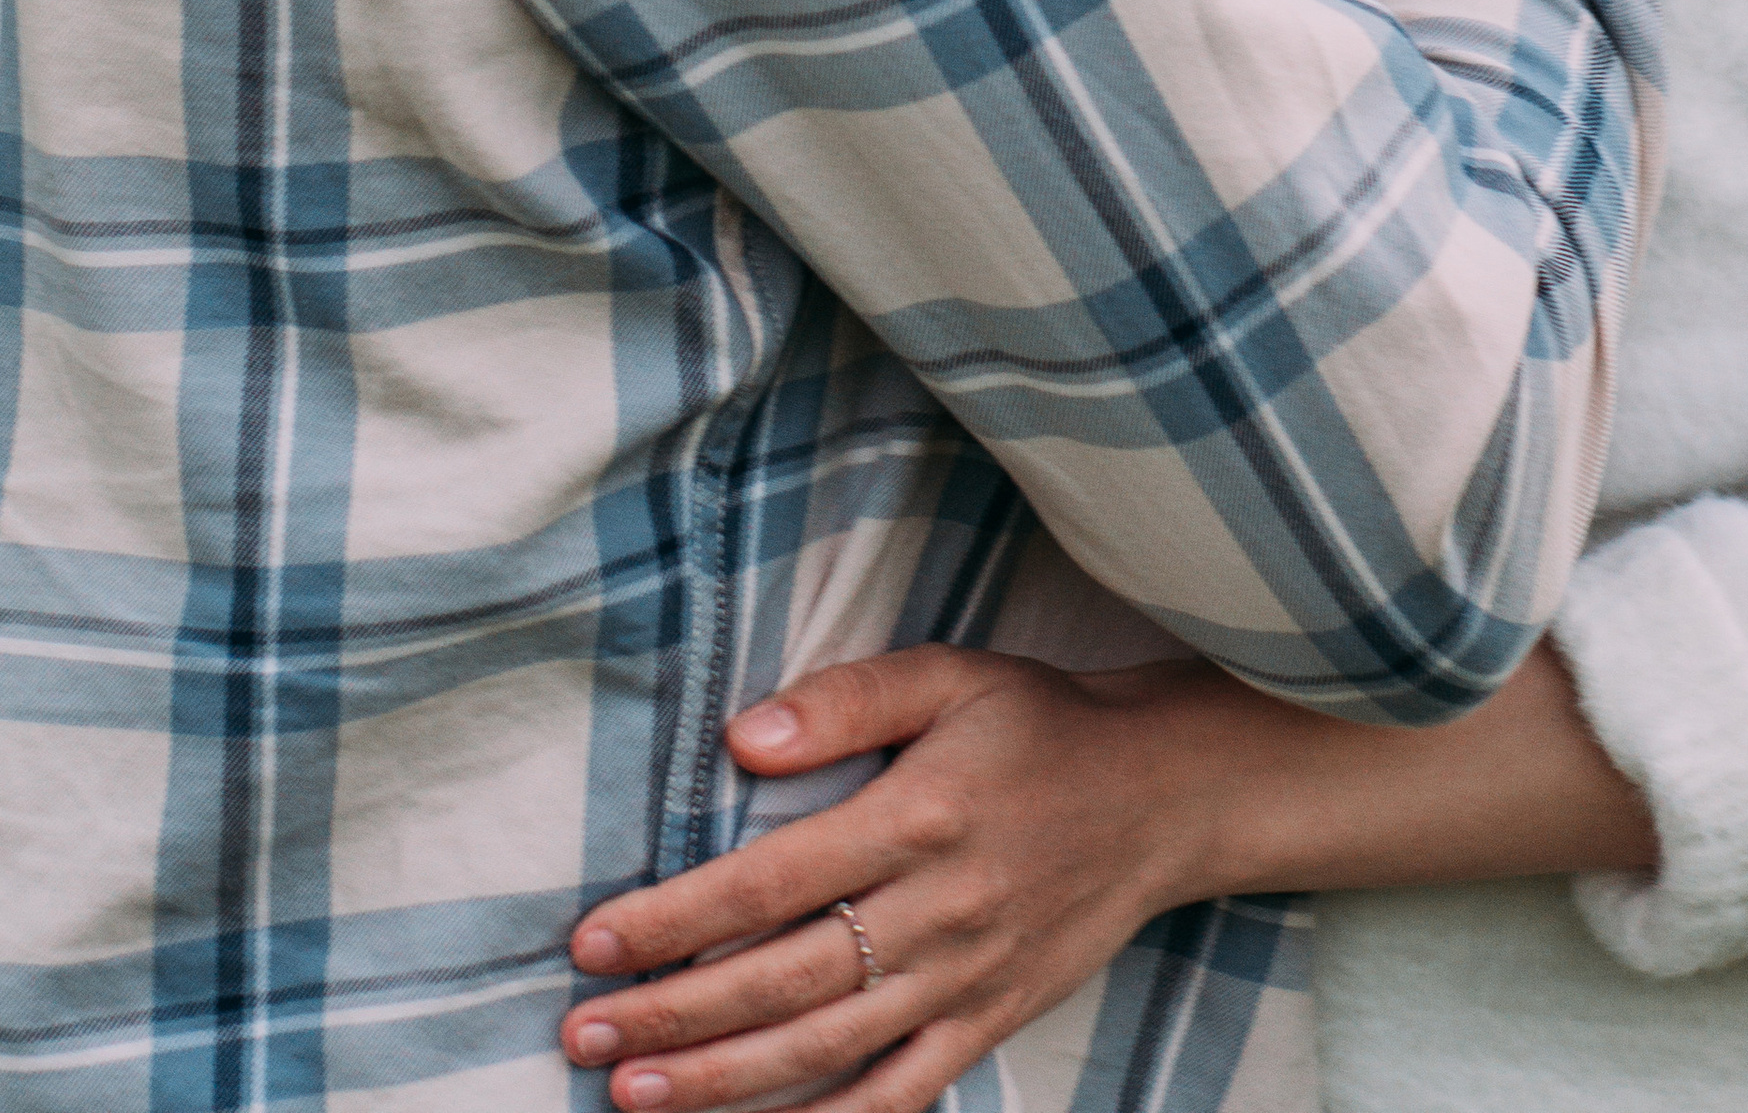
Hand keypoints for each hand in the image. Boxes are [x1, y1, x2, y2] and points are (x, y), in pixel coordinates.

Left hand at [551, 634, 1655, 1111]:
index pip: (769, 882)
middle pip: (780, 979)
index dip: (675, 918)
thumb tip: (741, 738)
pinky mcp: (989, 1022)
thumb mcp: (949, 676)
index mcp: (916, 817)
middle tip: (581, 1033)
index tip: (592, 941)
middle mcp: (935, 910)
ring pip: (824, 1049)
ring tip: (632, 1095)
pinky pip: (900, 1094)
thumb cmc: (1041, 724)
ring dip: (722, 1082)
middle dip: (671, 1015)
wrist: (1166, 796)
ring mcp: (963, 979)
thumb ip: (846, 701)